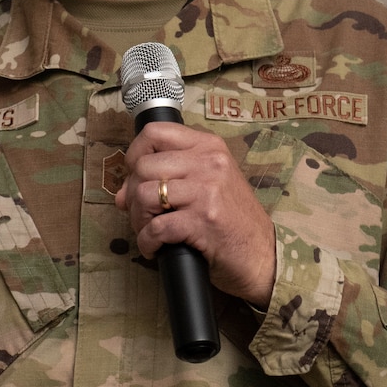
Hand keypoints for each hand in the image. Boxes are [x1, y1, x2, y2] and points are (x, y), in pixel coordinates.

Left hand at [115, 122, 277, 306]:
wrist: (264, 254)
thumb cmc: (233, 220)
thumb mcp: (207, 186)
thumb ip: (168, 179)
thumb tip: (122, 194)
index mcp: (208, 146)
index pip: (155, 132)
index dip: (134, 154)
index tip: (135, 176)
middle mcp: (209, 163)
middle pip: (143, 166)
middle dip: (133, 195)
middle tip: (142, 214)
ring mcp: (207, 190)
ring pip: (146, 195)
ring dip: (138, 219)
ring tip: (148, 231)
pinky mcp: (204, 220)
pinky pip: (157, 227)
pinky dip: (148, 241)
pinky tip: (155, 248)